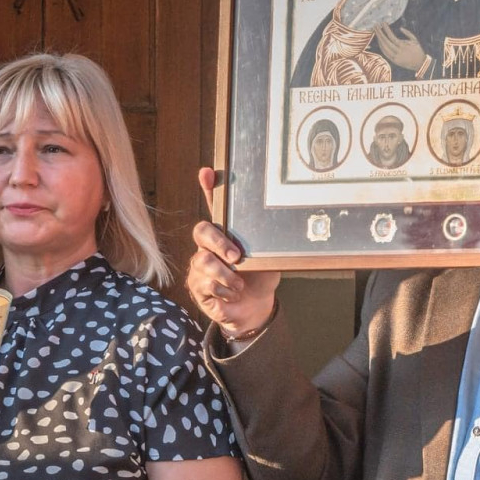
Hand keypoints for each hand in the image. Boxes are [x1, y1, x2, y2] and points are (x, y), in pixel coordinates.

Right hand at [186, 168, 280, 337]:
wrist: (255, 308)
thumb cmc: (260, 277)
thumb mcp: (268, 256)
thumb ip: (265, 243)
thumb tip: (282, 225)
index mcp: (226, 233)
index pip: (215, 205)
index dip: (209, 188)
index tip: (208, 172)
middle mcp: (209, 245)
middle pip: (201, 230)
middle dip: (219, 242)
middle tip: (237, 257)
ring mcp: (199, 265)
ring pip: (203, 260)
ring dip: (226, 275)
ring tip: (239, 284)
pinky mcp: (197, 285)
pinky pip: (204, 283)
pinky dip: (223, 291)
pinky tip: (232, 295)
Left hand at [375, 22, 426, 72]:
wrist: (420, 64)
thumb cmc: (418, 51)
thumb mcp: (415, 40)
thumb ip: (408, 33)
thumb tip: (400, 28)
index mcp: (403, 46)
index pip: (392, 37)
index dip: (386, 29)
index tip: (383, 23)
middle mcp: (398, 52)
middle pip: (385, 42)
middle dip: (379, 33)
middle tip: (376, 26)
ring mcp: (395, 57)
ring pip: (383, 48)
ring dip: (379, 39)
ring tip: (376, 31)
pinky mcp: (394, 61)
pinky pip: (385, 53)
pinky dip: (381, 46)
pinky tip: (379, 41)